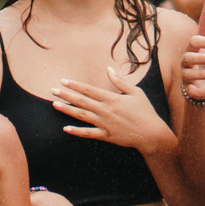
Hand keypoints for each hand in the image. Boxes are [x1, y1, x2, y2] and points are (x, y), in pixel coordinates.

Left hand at [52, 68, 176, 153]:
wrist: (151, 133)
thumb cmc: (145, 111)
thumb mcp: (136, 92)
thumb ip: (120, 82)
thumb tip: (109, 70)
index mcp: (112, 98)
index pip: (89, 90)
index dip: (75, 85)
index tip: (63, 81)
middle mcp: (105, 110)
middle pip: (81, 101)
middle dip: (66, 95)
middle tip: (52, 91)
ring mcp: (104, 124)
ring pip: (81, 116)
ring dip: (67, 110)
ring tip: (54, 105)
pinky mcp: (106, 135)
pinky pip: (88, 133)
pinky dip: (76, 131)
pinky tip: (66, 128)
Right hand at [180, 35, 204, 103]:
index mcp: (193, 50)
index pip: (194, 41)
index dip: (204, 41)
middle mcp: (186, 62)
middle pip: (187, 57)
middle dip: (200, 58)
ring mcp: (186, 76)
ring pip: (187, 74)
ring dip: (201, 74)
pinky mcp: (189, 89)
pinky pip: (191, 91)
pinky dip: (202, 91)